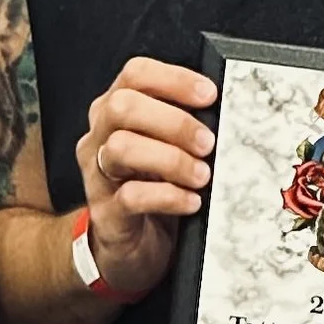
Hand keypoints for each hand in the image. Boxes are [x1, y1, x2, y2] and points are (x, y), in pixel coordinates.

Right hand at [76, 57, 217, 300]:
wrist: (129, 249)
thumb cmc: (153, 190)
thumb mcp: (168, 150)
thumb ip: (185, 128)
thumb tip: (226, 113)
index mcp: (116, 113)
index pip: (135, 74)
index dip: (173, 79)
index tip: (209, 95)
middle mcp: (100, 137)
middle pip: (121, 106)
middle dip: (172, 121)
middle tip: (207, 142)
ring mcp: (98, 175)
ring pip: (120, 148)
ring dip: (170, 159)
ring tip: (202, 175)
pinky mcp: (106, 212)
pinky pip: (131, 196)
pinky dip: (168, 196)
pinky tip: (191, 201)